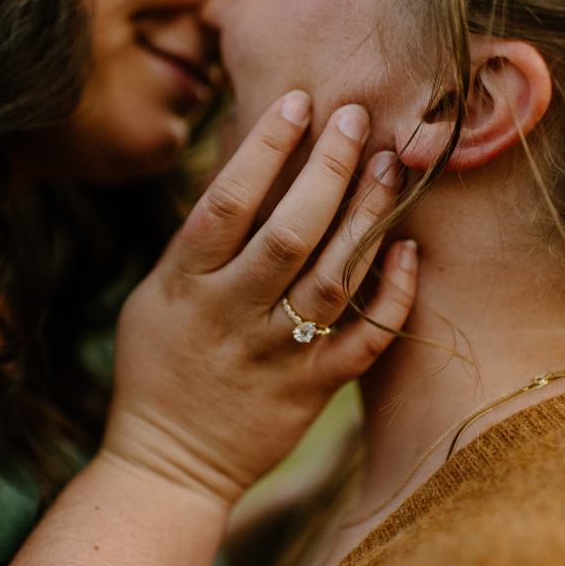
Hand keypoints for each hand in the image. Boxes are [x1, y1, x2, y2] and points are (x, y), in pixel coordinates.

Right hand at [101, 91, 417, 508]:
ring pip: (332, 279)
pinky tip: (409, 251)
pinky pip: (363, 340)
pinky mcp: (311, 389)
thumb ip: (198, 242)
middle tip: (360, 119)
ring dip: (365, 218)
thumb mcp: (155, 296)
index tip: (299, 101)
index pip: (228, 202)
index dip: (266, 146)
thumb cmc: (157, 368)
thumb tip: (245, 171)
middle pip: (289, 231)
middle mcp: (231, 314)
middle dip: (328, 168)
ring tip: (392, 166)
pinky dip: (391, 297)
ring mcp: (275, 354)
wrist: (169, 464)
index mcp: (185, 285)